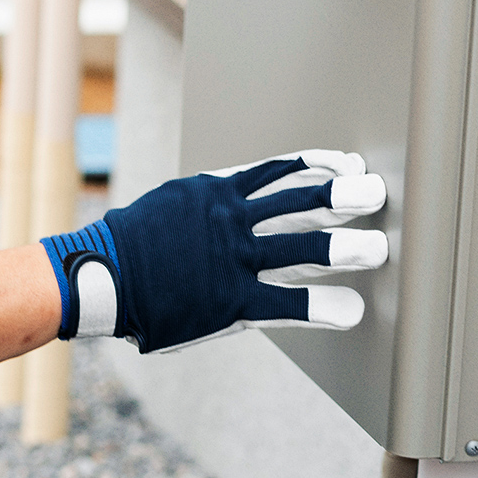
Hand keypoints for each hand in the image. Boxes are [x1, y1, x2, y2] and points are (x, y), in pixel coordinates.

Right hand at [39, 152, 386, 352]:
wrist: (99, 277)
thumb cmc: (134, 244)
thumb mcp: (174, 204)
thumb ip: (212, 202)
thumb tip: (241, 196)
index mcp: (218, 193)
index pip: (281, 171)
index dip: (320, 167)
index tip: (348, 166)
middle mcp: (232, 221)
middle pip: (300, 204)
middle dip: (342, 199)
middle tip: (376, 195)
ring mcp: (233, 260)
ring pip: (301, 249)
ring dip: (344, 247)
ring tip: (378, 248)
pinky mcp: (231, 301)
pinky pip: (286, 303)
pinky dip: (321, 307)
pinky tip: (350, 311)